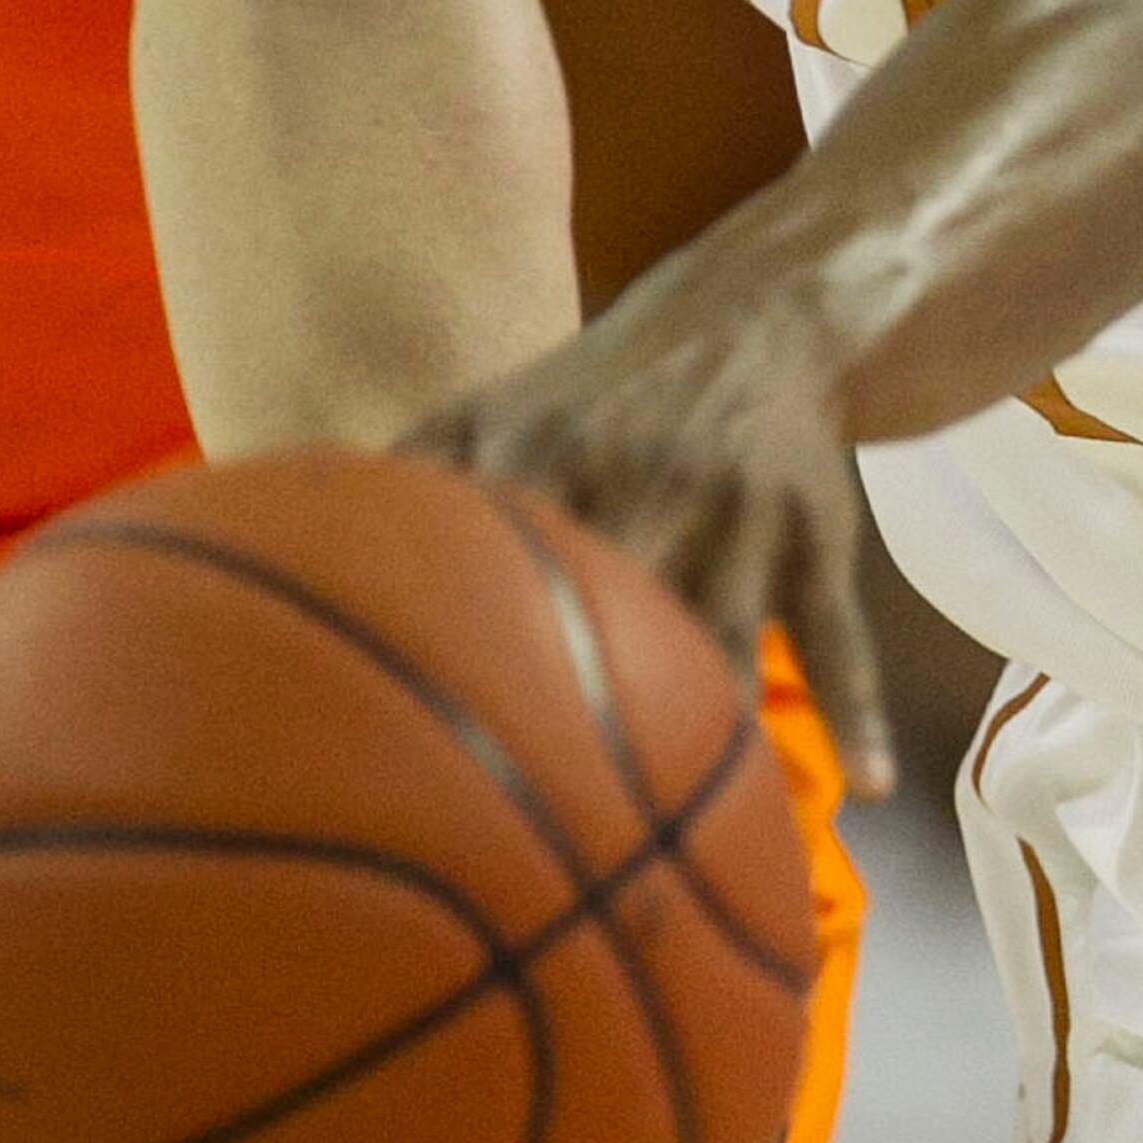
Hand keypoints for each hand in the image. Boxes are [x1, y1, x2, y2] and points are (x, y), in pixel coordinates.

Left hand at [417, 261, 895, 792]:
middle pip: (616, 597)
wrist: (760, 314)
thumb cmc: (604, 391)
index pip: (496, 550)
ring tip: (703, 827)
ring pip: (728, 629)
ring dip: (718, 719)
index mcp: (550, 457)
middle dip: (594, 689)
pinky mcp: (817, 534)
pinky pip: (837, 631)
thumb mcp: (503, 404)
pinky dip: (856, 705)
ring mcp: (738, 513)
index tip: (420, 727)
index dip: (463, 628)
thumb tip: (277, 528)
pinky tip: (865, 785)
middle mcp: (647, 480)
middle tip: (560, 819)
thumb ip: (411, 468)